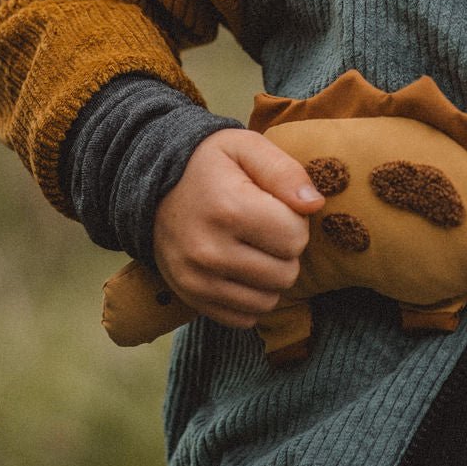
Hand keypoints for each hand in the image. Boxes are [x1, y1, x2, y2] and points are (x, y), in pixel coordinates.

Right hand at [153, 129, 324, 328]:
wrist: (151, 186)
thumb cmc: (208, 163)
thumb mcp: (245, 146)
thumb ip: (285, 172)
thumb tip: (314, 205)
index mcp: (229, 209)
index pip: (296, 238)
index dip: (295, 220)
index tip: (274, 206)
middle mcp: (209, 251)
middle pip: (286, 273)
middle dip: (285, 250)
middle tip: (264, 228)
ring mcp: (197, 280)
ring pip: (268, 300)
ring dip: (270, 276)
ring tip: (253, 248)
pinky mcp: (191, 298)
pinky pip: (244, 319)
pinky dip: (250, 298)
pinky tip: (241, 271)